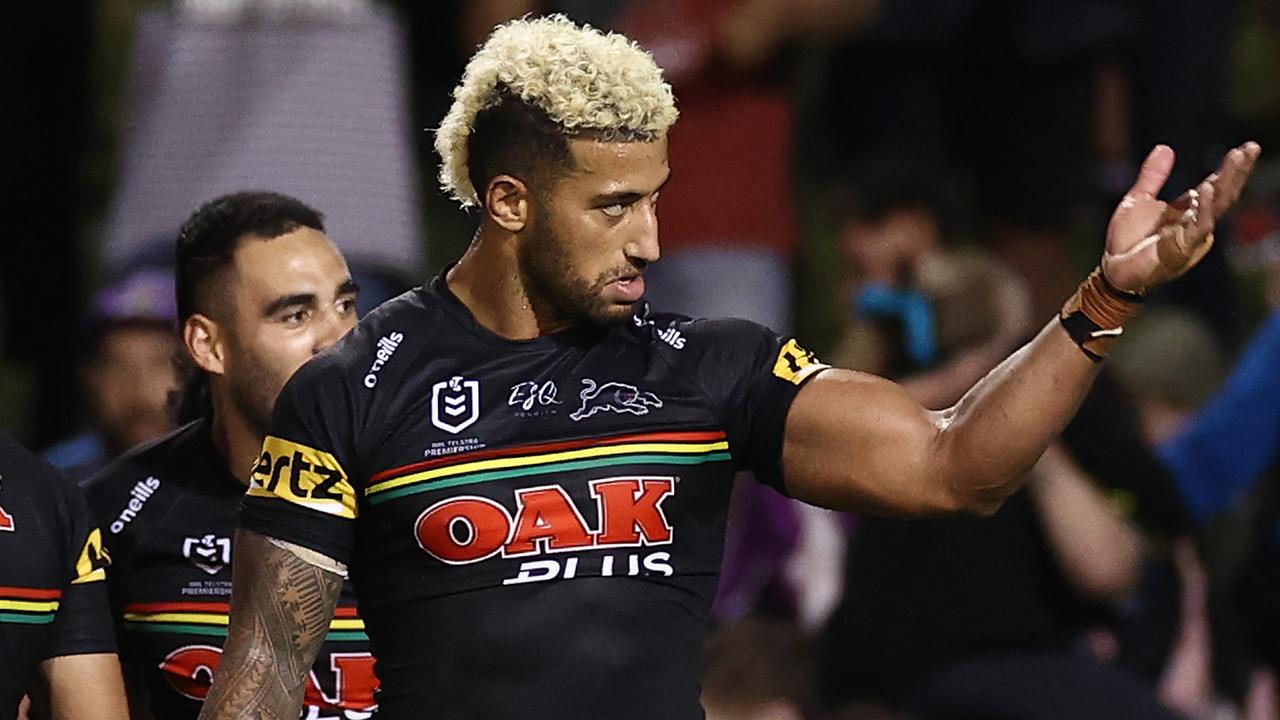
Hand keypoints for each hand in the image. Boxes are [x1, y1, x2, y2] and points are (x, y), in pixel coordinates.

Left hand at [1102, 142, 1260, 293]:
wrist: (1112, 269)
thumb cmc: (1127, 239)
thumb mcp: (1137, 199)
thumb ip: (1153, 175)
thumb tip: (1165, 147)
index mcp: (1189, 210)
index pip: (1216, 186)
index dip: (1230, 168)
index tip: (1245, 148)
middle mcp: (1196, 222)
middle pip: (1223, 193)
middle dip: (1238, 171)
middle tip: (1251, 148)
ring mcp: (1192, 236)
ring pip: (1217, 207)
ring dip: (1228, 182)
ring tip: (1236, 158)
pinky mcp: (1182, 249)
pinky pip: (1198, 227)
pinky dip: (1204, 208)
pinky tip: (1206, 188)